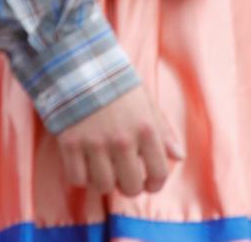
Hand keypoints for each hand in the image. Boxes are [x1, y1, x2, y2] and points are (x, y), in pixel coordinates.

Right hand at [56, 84, 178, 196]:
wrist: (81, 64)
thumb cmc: (117, 84)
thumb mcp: (145, 101)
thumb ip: (163, 130)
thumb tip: (179, 156)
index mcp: (145, 128)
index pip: (159, 173)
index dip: (155, 185)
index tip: (149, 184)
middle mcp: (122, 140)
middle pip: (130, 187)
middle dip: (130, 186)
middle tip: (125, 178)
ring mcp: (94, 143)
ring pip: (103, 186)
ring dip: (105, 181)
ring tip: (104, 168)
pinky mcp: (70, 144)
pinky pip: (77, 178)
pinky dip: (81, 176)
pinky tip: (85, 163)